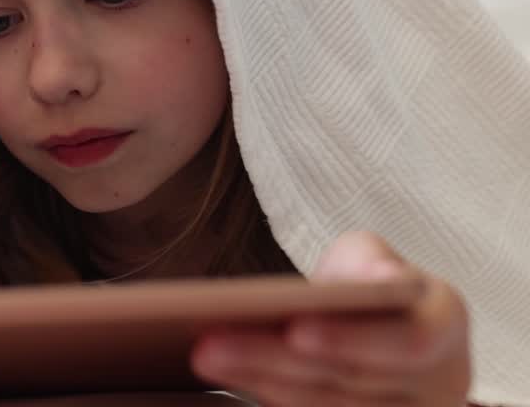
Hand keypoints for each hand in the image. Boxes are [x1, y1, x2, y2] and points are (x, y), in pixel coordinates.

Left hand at [191, 231, 470, 405]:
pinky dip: (265, 394)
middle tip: (210, 342)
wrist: (377, 330)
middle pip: (350, 379)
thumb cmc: (369, 289)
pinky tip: (227, 375)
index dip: (354, 340)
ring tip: (204, 355)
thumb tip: (374, 279)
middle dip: (274, 359)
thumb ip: (368, 261)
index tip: (295, 329)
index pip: (410, 341)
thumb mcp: (370, 257)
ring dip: (258, 381)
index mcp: (446, 324)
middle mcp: (439, 383)